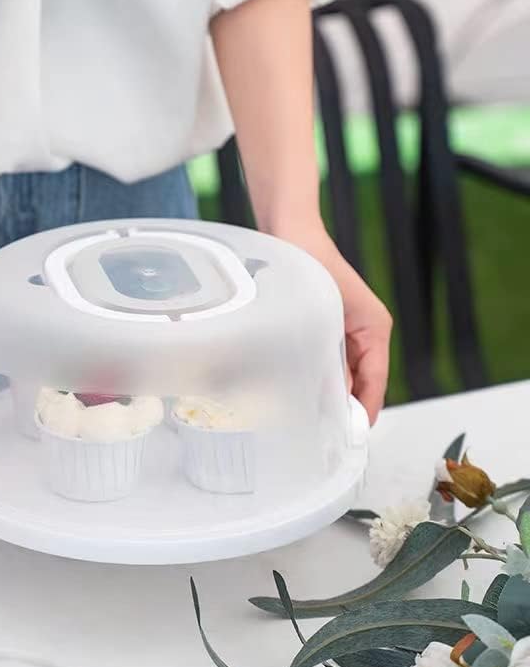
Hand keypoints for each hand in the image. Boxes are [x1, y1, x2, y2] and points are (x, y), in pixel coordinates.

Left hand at [277, 222, 392, 424]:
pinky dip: (315, 374)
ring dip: (326, 391)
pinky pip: (325, 359)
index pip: (376, 382)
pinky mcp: (325, 325)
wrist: (290, 230)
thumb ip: (331, 356)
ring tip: (306, 416)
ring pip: (341, 372)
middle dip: (341, 406)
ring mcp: (344, 329)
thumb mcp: (324, 314)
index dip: (363, 411)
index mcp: (375, 328)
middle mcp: (364, 332)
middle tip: (320, 433)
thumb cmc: (310, 261)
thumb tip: (332, 397)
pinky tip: (295, 386)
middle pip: (359, 381)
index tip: (349, 437)